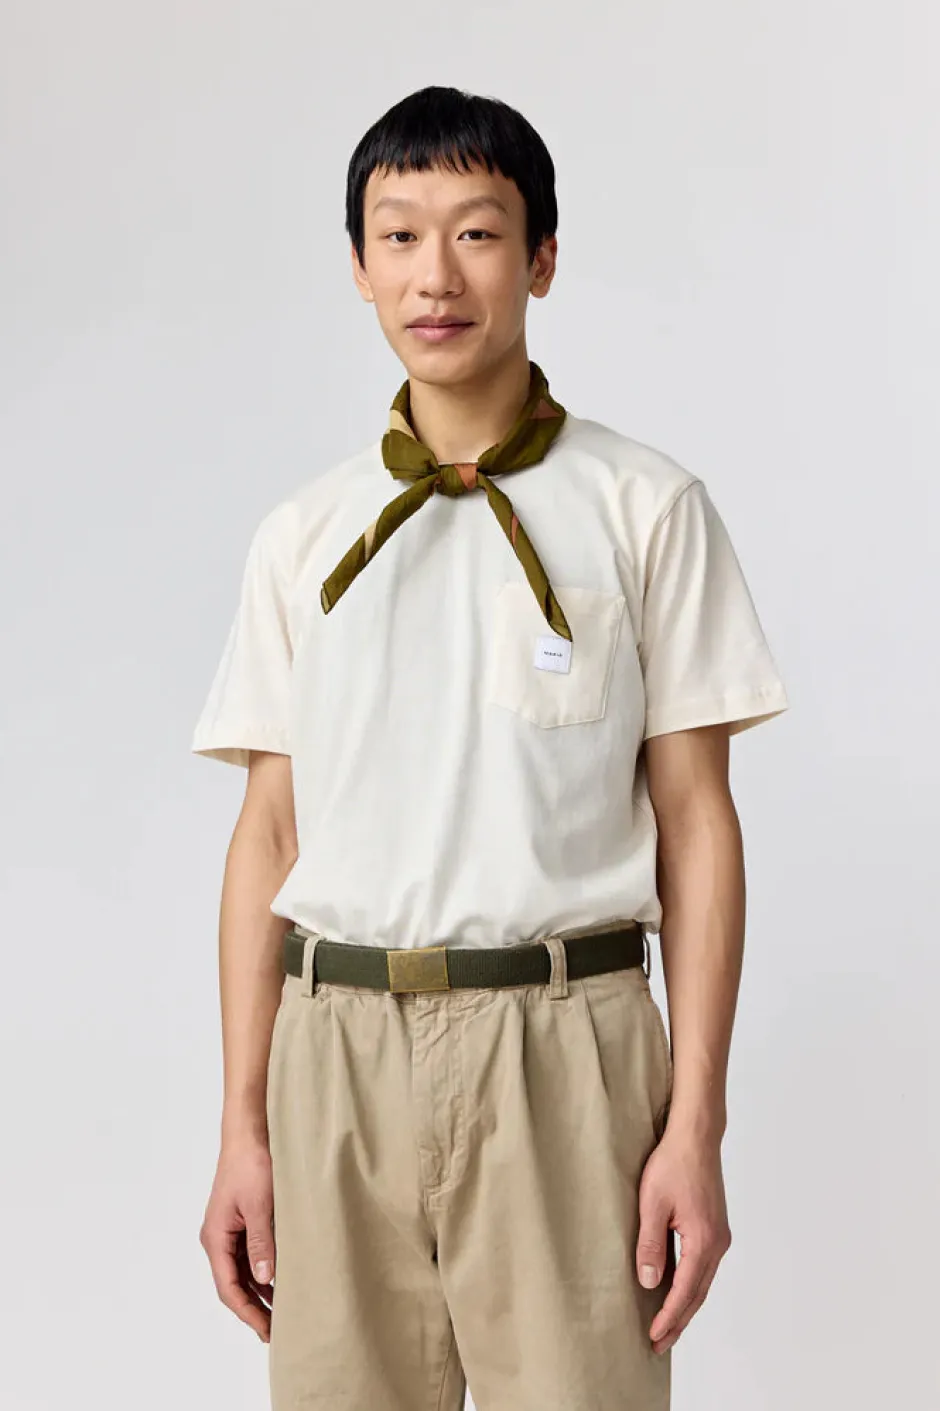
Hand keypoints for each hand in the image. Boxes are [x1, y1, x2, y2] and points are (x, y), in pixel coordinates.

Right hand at [199, 1138, 275, 1342]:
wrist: (249, 1133)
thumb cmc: (252, 1163)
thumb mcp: (260, 1205)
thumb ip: (261, 1243)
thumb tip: (264, 1280)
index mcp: (216, 1238)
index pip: (229, 1288)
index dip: (248, 1313)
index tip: (267, 1331)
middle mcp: (218, 1238)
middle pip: (233, 1285)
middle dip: (253, 1310)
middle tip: (277, 1332)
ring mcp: (228, 1231)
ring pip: (242, 1273)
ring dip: (259, 1293)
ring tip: (281, 1314)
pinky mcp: (240, 1222)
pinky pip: (248, 1257)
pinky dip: (262, 1273)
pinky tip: (279, 1282)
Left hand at [635, 1127, 731, 1354]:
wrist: (696, 1137)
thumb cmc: (673, 1164)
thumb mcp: (652, 1204)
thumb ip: (650, 1245)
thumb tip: (650, 1283)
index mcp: (704, 1241)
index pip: (684, 1291)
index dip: (668, 1317)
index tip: (653, 1337)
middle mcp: (717, 1244)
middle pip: (698, 1294)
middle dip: (678, 1321)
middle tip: (659, 1345)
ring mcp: (719, 1236)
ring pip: (702, 1282)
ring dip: (685, 1305)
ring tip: (667, 1326)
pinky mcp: (714, 1227)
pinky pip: (703, 1267)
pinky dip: (690, 1285)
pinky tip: (677, 1291)